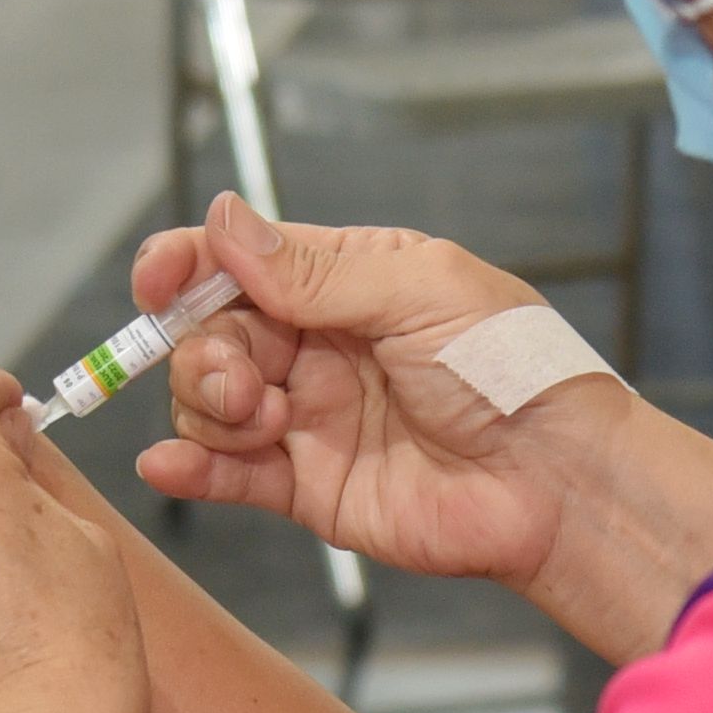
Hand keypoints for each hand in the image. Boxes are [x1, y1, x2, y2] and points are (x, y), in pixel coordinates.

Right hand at [130, 199, 611, 591]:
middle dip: (203, 349)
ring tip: (261, 421)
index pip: (239, 261)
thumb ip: (315, 270)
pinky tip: (168, 463)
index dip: (187, 264)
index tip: (156, 281)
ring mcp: (309, 418)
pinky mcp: (309, 488)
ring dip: (209, 406)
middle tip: (242, 379)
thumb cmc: (509, 371)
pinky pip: (229, 475)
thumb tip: (224, 224)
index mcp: (345, 281)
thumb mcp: (418, 292)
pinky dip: (189, 468)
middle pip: (211, 333)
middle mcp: (317, 345)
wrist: (556, 481)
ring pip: (210, 400)